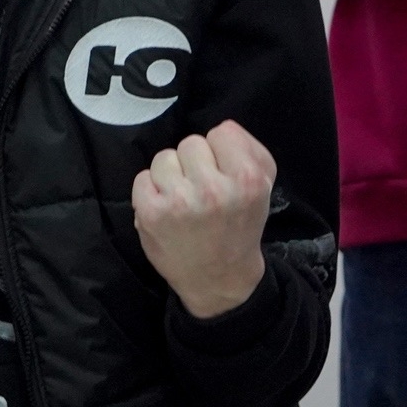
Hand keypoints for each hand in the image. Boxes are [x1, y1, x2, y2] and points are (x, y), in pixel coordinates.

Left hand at [133, 121, 275, 319]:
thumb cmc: (239, 226)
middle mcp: (214, 189)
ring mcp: (180, 202)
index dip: (221, 152)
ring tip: (184, 200)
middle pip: (191, 142)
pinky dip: (150, 191)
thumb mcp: (264, 186)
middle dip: (195, 163)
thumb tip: (222, 128)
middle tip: (202, 190)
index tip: (223, 173)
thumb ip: (249, 148)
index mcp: (247, 180)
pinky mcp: (151, 213)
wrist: (219, 279)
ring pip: (164, 157)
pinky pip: (142, 178)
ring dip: (171, 175)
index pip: (222, 132)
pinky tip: (165, 209)